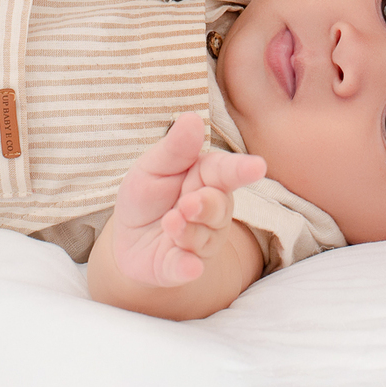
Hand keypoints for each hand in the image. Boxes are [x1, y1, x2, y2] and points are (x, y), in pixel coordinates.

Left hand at [109, 112, 265, 288]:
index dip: (241, 168)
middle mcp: (211, 210)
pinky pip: (188, 268)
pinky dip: (187, 267)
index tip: (258, 167)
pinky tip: (188, 266)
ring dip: (189, 232)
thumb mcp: (153, 165)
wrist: (127, 240)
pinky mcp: (181, 268)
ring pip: (205, 238)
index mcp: (206, 176)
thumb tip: (191, 118)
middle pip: (220, 207)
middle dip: (206, 205)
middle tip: (187, 203)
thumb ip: (174, 148)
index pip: (226, 171)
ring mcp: (200, 241)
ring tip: (169, 223)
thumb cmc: (147, 194)